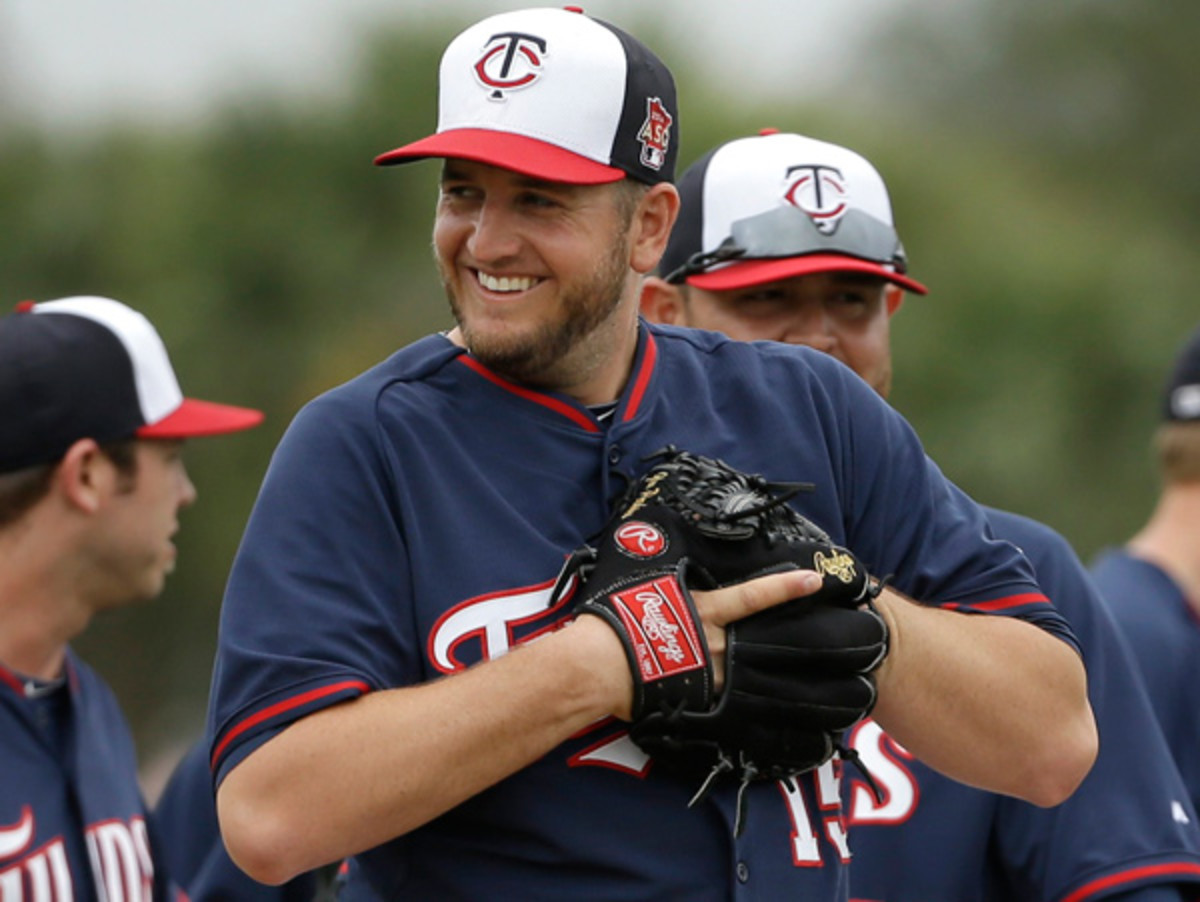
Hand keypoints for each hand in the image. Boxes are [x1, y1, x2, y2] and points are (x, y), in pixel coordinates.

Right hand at [574, 568, 824, 719]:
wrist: (598, 666)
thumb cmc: (614, 622)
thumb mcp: (646, 589)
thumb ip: (670, 582)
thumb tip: (665, 557)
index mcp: (705, 612)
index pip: (752, 596)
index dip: (785, 587)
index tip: (815, 580)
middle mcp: (717, 644)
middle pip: (773, 643)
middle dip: (814, 643)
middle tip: (851, 642)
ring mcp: (715, 679)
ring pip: (769, 684)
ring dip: (808, 688)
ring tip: (842, 692)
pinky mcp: (707, 709)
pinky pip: (747, 717)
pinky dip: (775, 726)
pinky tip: (805, 736)